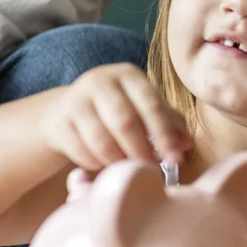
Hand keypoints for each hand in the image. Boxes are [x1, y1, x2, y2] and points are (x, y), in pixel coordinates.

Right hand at [40, 63, 192, 171]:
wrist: (67, 113)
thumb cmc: (118, 112)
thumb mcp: (145, 110)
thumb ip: (169, 123)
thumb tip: (186, 144)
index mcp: (129, 75)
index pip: (151, 104)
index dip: (165, 134)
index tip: (175, 159)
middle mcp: (100, 81)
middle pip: (125, 122)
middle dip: (142, 151)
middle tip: (151, 171)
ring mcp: (76, 100)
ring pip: (102, 139)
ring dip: (118, 161)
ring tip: (128, 169)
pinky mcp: (59, 122)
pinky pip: (81, 151)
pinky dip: (96, 163)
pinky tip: (104, 165)